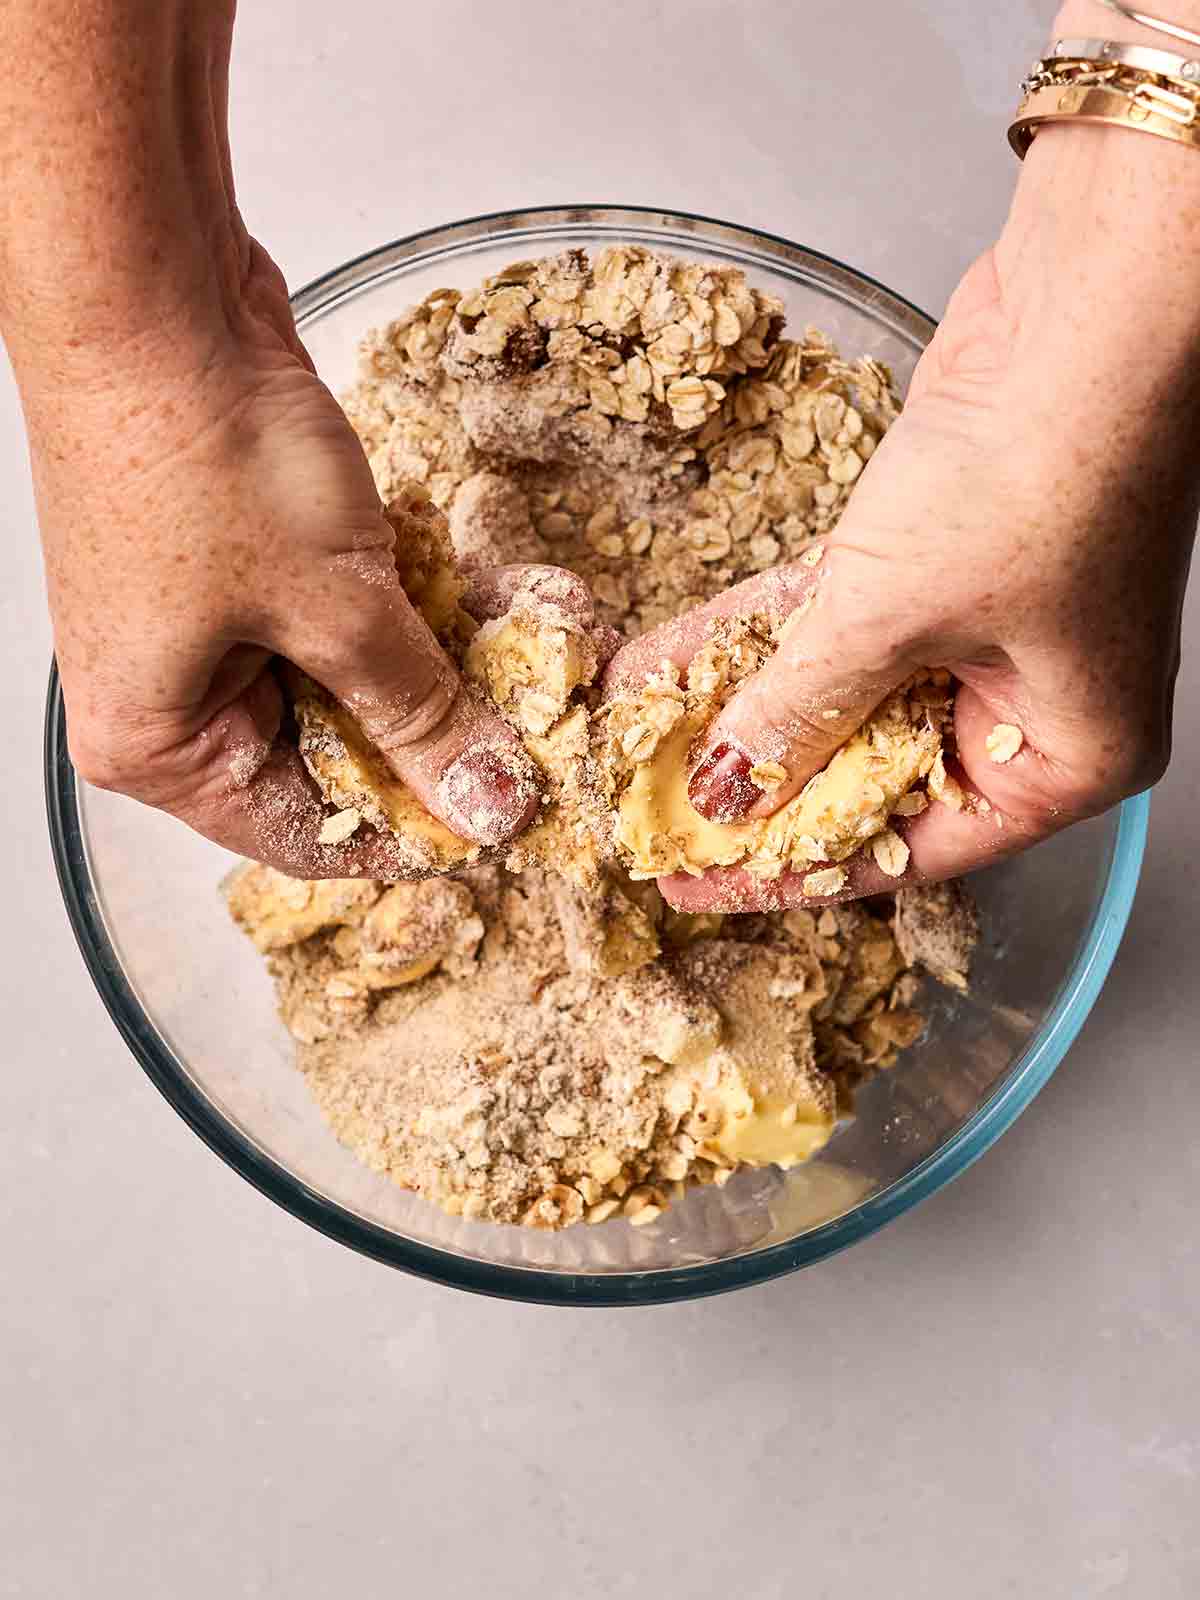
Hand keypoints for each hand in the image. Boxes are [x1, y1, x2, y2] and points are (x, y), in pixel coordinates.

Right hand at [22, 243, 539, 876]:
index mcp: (157, 745)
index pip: (310, 836)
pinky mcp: (235, 559)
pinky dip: (400, 597)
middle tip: (532, 716)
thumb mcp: (336, 608)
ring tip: (521, 634)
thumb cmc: (205, 451)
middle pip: (332, 755)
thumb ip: (419, 714)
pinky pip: (335, 609)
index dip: (418, 830)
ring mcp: (200, 624)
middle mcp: (168, 697)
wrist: (153, 285)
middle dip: (437, 724)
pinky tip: (472, 580)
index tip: (509, 815)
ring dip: (431, 653)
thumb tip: (486, 803)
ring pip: (345, 675)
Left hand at [608, 129, 1199, 914]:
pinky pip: (837, 619)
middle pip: (871, 772)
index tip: (699, 883)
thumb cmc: (1040, 469)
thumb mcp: (894, 617)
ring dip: (741, 703)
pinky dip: (759, 634)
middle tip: (656, 812)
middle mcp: (1032, 702)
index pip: (911, 848)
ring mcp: (988, 626)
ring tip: (638, 739)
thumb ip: (801, 709)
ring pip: (843, 690)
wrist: (1085, 300)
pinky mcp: (943, 558)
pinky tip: (667, 657)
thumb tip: (727, 789)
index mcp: (1068, 758)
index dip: (794, 872)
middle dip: (758, 781)